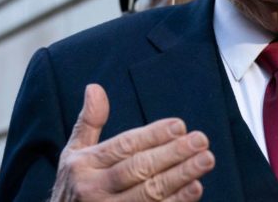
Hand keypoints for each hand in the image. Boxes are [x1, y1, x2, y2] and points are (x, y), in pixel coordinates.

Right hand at [51, 84, 214, 200]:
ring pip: (150, 192)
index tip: (179, 125)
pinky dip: (176, 201)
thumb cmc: (73, 189)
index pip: (123, 146)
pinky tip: (195, 189)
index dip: (153, 135)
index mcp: (83, 165)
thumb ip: (88, 123)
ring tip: (205, 160)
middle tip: (201, 140)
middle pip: (139, 168)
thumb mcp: (73, 155)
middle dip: (173, 153)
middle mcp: (94, 189)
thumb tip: (95, 88)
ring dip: (181, 176)